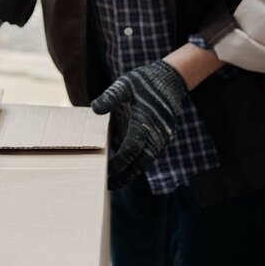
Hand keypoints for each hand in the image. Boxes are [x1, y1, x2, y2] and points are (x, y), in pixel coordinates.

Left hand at [91, 59, 187, 188]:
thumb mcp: (125, 84)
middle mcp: (157, 133)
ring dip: (132, 173)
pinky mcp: (163, 137)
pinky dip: (139, 164)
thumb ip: (111, 96)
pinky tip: (126, 169)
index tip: (106, 171)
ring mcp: (162, 136)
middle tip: (108, 186)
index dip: (119, 162)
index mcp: (146, 121)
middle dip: (125, 175)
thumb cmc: (144, 81)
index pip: (132, 148)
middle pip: (141, 161)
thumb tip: (95, 109)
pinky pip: (150, 155)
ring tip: (115, 183)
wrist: (170, 79)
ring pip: (147, 161)